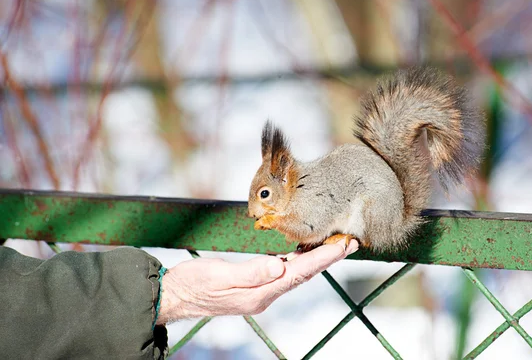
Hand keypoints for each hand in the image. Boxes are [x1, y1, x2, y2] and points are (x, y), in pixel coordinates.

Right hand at [156, 239, 358, 324]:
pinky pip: (283, 273)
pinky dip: (298, 261)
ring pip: (296, 273)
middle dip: (328, 258)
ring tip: (334, 246)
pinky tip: (302, 253)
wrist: (175, 296)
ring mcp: (259, 292)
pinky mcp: (253, 285)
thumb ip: (250, 272)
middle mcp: (264, 294)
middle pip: (303, 274)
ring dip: (316, 260)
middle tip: (349, 243)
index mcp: (259, 293)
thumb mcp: (219, 275)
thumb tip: (280, 267)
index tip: (343, 247)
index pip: (299, 272)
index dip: (323, 259)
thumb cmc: (193, 284)